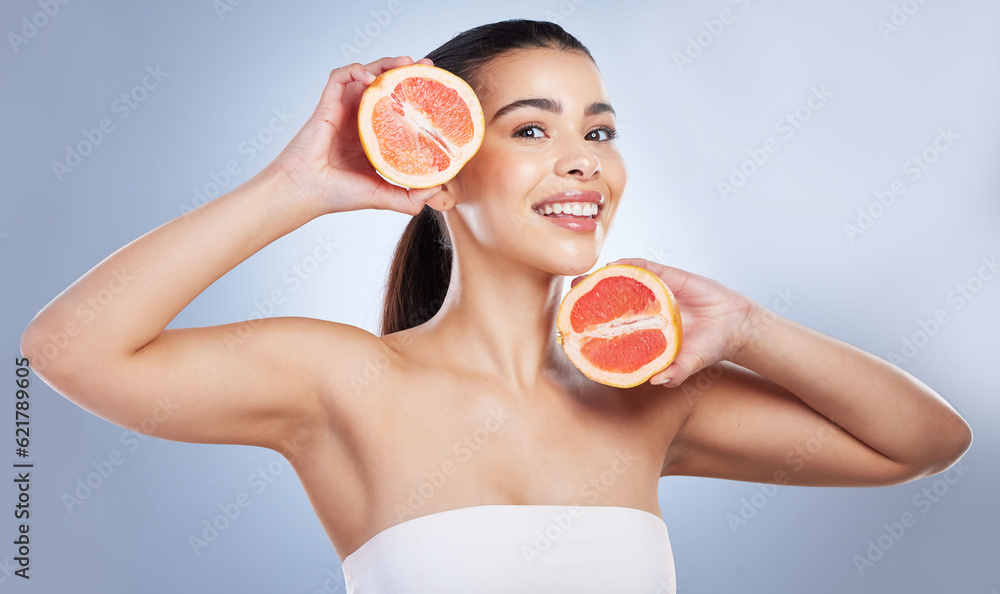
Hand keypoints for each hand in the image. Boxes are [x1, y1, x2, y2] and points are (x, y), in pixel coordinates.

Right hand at [264, 56, 444, 216]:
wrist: (305, 191)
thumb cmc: (337, 195)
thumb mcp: (384, 197)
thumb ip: (411, 198)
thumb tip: (439, 189)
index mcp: (373, 137)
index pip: (398, 108)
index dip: (416, 96)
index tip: (436, 90)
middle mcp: (360, 120)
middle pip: (385, 86)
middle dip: (406, 72)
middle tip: (426, 67)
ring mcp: (344, 110)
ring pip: (366, 75)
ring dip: (386, 64)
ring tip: (405, 62)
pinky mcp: (328, 104)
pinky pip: (340, 76)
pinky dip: (355, 70)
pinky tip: (370, 77)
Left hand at [570, 258, 756, 386]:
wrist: (736, 324)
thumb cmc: (710, 346)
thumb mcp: (692, 362)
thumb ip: (677, 371)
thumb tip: (658, 381)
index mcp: (645, 332)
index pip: (613, 327)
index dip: (594, 326)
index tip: (574, 327)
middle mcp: (645, 312)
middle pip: (610, 302)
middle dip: (589, 300)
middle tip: (570, 298)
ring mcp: (654, 293)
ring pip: (622, 281)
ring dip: (602, 279)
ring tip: (583, 280)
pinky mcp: (667, 277)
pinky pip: (644, 267)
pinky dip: (628, 265)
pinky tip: (614, 265)